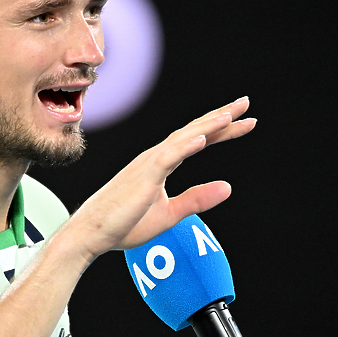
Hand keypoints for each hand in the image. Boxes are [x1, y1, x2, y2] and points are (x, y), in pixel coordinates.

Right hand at [70, 96, 255, 262]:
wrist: (91, 233)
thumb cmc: (124, 223)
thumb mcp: (169, 213)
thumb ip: (197, 199)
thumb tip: (228, 188)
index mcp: (160, 164)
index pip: (196, 140)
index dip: (221, 130)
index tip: (245, 121)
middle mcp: (155, 158)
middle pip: (193, 132)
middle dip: (220, 117)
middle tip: (246, 103)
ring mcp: (148, 166)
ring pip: (182, 139)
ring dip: (207, 126)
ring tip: (230, 114)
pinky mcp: (143, 178)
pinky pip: (167, 159)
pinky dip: (184, 147)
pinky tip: (202, 139)